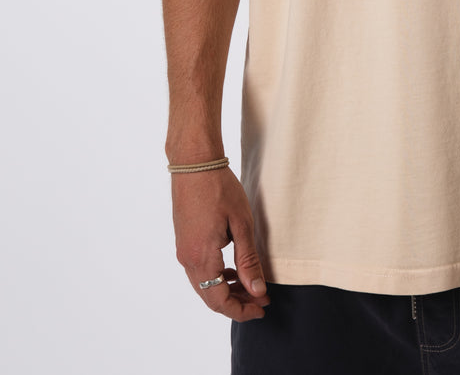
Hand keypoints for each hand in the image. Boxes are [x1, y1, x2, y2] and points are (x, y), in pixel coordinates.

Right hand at [172, 167, 269, 321]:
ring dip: (227, 290)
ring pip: (204, 285)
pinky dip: (217, 277)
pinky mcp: (184, 241)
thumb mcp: (241, 224)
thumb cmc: (220, 188)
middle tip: (261, 301)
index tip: (262, 309)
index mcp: (201, 258)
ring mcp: (183, 251)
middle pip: (210, 297)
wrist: (194, 163)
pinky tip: (233, 270)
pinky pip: (199, 270)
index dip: (241, 310)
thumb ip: (248, 260)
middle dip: (236, 303)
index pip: (219, 301)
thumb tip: (257, 291)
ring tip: (251, 287)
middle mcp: (187, 260)